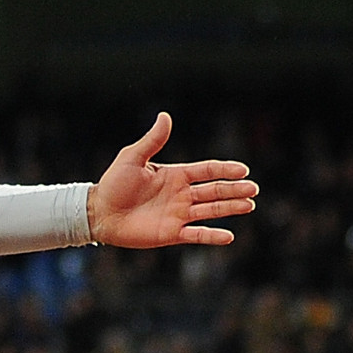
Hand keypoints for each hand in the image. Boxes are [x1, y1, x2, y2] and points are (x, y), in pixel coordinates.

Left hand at [87, 113, 257, 247]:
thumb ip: (152, 140)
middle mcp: (181, 194)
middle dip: (234, 189)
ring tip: (249, 205)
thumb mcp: (132, 158)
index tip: (243, 170)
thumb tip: (164, 116)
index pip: (207, 170)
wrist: (98, 212)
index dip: (225, 170)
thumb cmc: (113, 184)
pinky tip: (229, 236)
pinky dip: (212, 236)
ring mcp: (178, 214)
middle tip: (253, 189)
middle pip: (214, 191)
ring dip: (230, 208)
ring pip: (211, 211)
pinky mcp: (172, 233)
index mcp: (175, 175)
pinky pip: (196, 234)